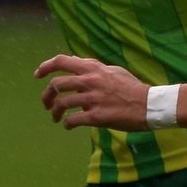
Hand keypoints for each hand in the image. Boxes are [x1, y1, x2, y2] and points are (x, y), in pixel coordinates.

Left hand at [36, 54, 156, 129]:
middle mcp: (90, 81)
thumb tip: (78, 64)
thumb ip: (94, 68)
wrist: (149, 105)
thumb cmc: (132, 88)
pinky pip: (73, 120)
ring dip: (55, 112)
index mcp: (93, 68)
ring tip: (56, 118)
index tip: (37, 75)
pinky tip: (68, 125)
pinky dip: (66, 123)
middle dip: (46, 95)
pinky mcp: (97, 117)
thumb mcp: (113, 71)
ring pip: (62, 104)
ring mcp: (93, 99)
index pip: (62, 61)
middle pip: (56, 85)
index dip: (45, 67)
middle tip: (46, 104)